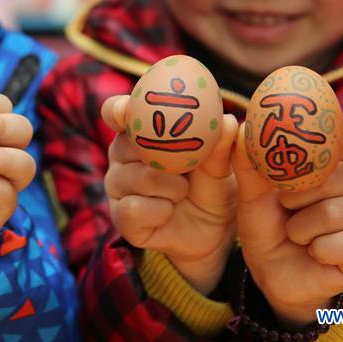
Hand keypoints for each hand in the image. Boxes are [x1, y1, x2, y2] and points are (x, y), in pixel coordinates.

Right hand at [102, 95, 239, 293]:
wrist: (214, 231)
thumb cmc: (212, 186)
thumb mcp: (220, 165)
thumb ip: (220, 144)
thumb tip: (225, 120)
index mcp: (140, 133)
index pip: (117, 112)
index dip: (119, 109)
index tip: (128, 110)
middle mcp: (122, 156)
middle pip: (126, 145)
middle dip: (163, 156)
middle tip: (186, 167)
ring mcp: (118, 187)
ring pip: (136, 178)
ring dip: (171, 187)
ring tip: (182, 192)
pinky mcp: (120, 216)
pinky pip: (134, 208)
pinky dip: (160, 211)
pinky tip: (169, 212)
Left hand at [234, 120, 342, 325]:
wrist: (271, 271)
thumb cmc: (266, 223)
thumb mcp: (251, 193)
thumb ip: (250, 162)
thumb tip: (243, 130)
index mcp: (332, 162)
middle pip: (340, 176)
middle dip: (298, 195)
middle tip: (285, 207)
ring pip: (336, 212)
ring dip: (302, 227)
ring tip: (295, 233)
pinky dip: (319, 249)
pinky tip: (314, 252)